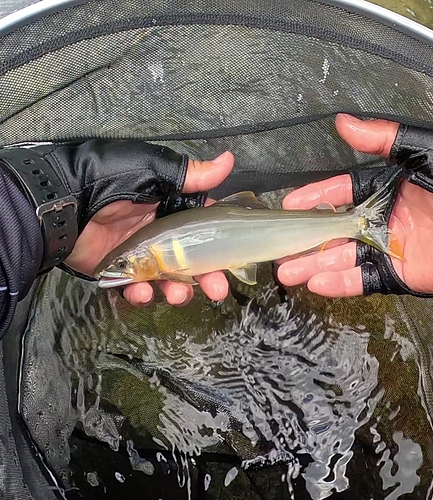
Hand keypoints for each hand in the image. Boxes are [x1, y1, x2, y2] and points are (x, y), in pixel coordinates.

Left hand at [64, 151, 233, 307]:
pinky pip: (136, 287)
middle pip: (190, 259)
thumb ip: (189, 174)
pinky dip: (141, 294)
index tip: (233, 258)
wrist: (59, 203)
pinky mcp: (118, 270)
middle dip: (206, 276)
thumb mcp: (151, 169)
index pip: (202, 227)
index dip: (220, 243)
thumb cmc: (106, 180)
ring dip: (177, 290)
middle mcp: (158, 231)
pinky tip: (142, 293)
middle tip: (217, 289)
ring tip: (177, 295)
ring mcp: (139, 253)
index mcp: (169, 206)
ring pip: (167, 278)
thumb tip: (229, 159)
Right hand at [277, 114, 432, 297]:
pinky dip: (339, 283)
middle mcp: (380, 219)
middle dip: (304, 239)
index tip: (290, 203)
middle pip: (333, 230)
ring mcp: (385, 249)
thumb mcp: (424, 149)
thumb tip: (341, 121)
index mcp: (385, 189)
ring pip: (341, 257)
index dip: (314, 197)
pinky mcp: (395, 275)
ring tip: (286, 271)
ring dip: (313, 264)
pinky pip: (361, 280)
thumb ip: (381, 138)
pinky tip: (316, 283)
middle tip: (278, 246)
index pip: (340, 192)